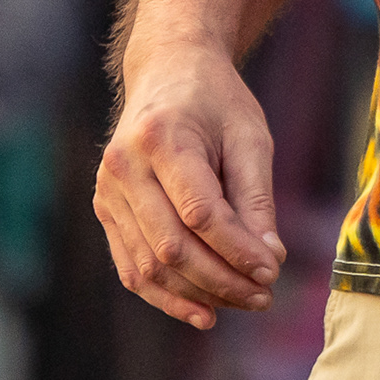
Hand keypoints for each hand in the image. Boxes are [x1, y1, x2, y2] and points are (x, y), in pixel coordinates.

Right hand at [96, 41, 286, 329]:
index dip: (238, 250)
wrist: (167, 68)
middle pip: (172, 246)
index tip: (273, 270)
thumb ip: (256, 199)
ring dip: (199, 294)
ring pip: (151, 265)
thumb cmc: (215, 101)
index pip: (200, 212)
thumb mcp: (249, 136)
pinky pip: (132, 267)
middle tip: (264, 296)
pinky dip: (167, 296)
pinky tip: (203, 311)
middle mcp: (124, 165)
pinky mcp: (106, 209)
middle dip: (222, 280)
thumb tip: (269, 260)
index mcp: (161, 136)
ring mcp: (108, 190)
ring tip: (244, 302)